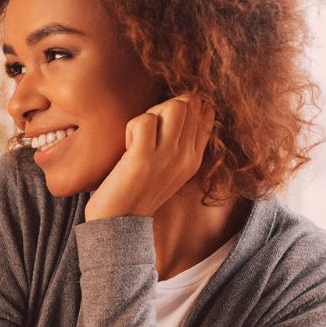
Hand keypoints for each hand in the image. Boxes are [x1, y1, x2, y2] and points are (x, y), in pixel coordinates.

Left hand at [84, 93, 214, 221]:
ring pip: (173, 106)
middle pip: (189, 103)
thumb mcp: (169, 168)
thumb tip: (183, 109)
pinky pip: (144, 121)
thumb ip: (179, 143)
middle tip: (148, 129)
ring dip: (150, 113)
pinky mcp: (143, 159)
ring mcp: (167, 157)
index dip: (184, 105)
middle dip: (164, 106)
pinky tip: (128, 146)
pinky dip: (132, 126)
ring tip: (139, 136)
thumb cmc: (136, 191)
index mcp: (194, 158)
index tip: (162, 123)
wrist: (119, 223)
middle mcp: (186, 156)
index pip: (206, 112)